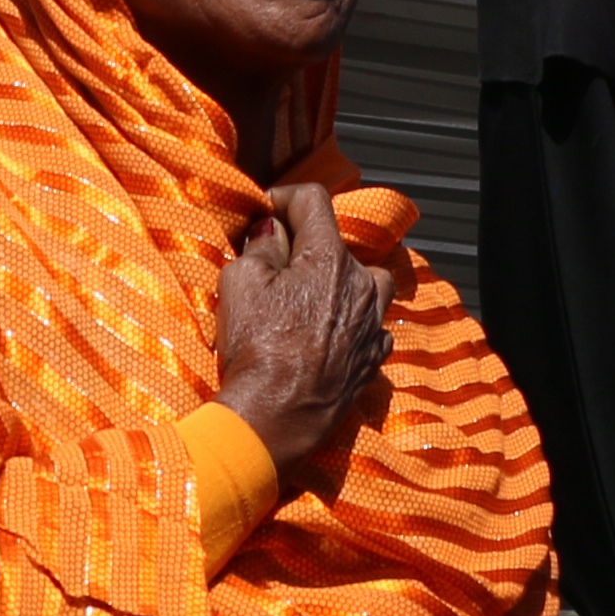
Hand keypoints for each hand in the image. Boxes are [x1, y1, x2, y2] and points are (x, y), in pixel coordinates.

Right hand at [210, 182, 390, 479]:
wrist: (276, 417)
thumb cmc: (256, 348)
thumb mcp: (240, 283)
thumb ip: (261, 246)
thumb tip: (271, 230)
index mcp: (329, 257)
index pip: (313, 200)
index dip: (284, 197)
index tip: (266, 211)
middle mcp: (362, 283)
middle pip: (337, 244)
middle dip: (305, 247)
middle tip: (274, 266)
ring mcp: (373, 322)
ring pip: (367, 281)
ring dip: (341, 281)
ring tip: (310, 298)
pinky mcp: (374, 358)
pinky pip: (370, 324)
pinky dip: (351, 321)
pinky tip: (326, 334)